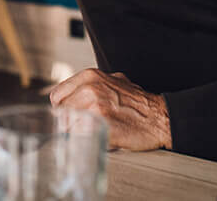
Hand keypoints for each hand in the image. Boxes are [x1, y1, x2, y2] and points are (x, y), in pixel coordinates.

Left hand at [49, 68, 171, 150]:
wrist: (160, 117)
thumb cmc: (137, 103)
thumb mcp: (111, 82)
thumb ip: (88, 86)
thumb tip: (71, 98)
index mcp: (89, 76)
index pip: (57, 96)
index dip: (63, 108)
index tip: (70, 116)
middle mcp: (89, 88)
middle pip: (60, 112)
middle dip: (69, 121)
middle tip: (84, 126)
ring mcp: (94, 106)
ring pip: (68, 126)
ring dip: (77, 132)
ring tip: (96, 130)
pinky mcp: (100, 125)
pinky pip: (80, 137)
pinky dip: (86, 140)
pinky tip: (101, 136)